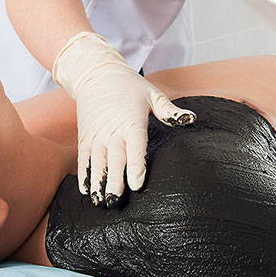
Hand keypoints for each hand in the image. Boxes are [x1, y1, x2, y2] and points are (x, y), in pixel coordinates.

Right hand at [52, 32, 195, 207]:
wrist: (96, 74)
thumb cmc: (129, 86)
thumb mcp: (152, 94)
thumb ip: (170, 111)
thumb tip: (192, 118)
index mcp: (132, 121)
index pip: (135, 146)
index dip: (136, 165)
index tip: (136, 184)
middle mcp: (113, 131)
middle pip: (115, 159)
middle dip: (114, 181)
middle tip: (115, 202)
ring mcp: (97, 135)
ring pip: (97, 162)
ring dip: (98, 182)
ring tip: (101, 202)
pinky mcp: (86, 137)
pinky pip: (84, 159)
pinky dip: (85, 175)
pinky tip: (88, 191)